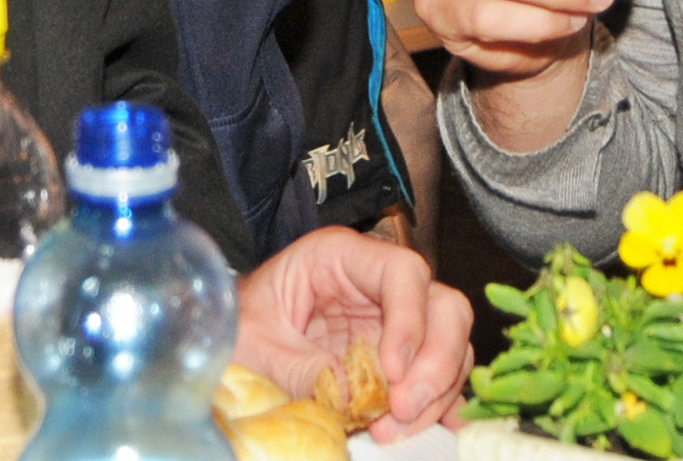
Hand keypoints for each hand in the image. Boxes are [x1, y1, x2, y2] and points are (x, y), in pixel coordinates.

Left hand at [235, 228, 473, 438]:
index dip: (410, 320)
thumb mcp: (256, 341)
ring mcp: (396, 320)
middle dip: (436, 361)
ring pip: (451, 344)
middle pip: (444, 307)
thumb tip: (350, 396)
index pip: (403, 272)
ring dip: (434, 391)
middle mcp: (380, 284)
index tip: (393, 370)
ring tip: (393, 427)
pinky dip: (440, 403)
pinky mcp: (402, 356)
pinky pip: (441, 375)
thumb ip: (300, 366)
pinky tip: (428, 424)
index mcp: (342, 257)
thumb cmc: (242, 323)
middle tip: (404, 406)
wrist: (231, 337)